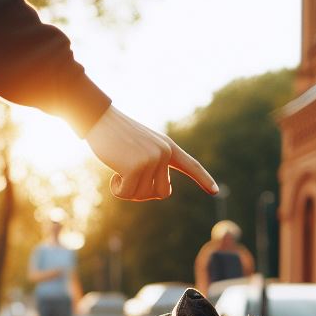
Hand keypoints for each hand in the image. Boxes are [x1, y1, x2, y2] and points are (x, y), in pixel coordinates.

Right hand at [85, 105, 217, 201]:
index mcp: (168, 147)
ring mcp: (151, 159)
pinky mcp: (136, 167)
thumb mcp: (141, 148)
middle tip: (129, 178)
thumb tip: (162, 191)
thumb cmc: (116, 136)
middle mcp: (164, 153)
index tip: (215, 191)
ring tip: (119, 170)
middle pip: (163, 193)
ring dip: (128, 190)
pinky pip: (127, 194)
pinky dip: (118, 190)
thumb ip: (154, 166)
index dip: (203, 179)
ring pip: (143, 196)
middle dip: (144, 193)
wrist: (100, 119)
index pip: (190, 165)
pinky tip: (113, 175)